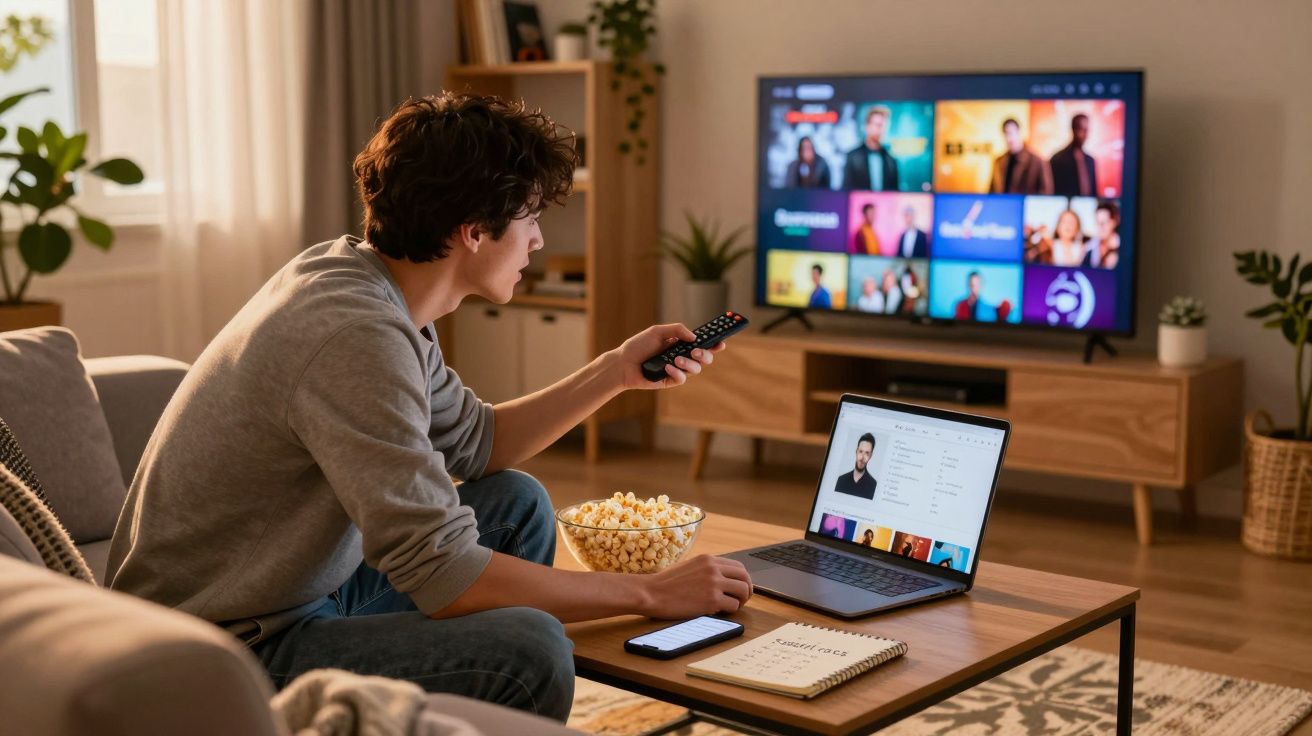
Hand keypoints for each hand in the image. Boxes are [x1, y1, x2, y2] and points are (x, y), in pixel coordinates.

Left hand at [608, 323, 725, 391]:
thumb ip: (676, 330)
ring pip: (696, 369)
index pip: (702, 343)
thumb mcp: (657, 332)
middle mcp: (682, 356)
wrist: (623, 364)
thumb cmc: (638, 346)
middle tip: (696, 350)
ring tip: (676, 359)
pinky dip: (677, 372)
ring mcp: (677, 369)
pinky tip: (666, 367)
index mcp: (681, 344)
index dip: (714, 343)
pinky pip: (682, 378)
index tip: (721, 341)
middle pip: (705, 358)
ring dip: (689, 363)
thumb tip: (694, 336)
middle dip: (705, 354)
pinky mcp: (670, 380)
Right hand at [637, 555, 752, 618]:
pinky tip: (719, 612)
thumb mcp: (688, 567)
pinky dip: (730, 611)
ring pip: (743, 591)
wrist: (652, 593)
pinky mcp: (712, 600)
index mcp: (708, 559)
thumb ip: (705, 569)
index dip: (742, 579)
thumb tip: (721, 578)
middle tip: (742, 600)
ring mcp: (714, 583)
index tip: (739, 588)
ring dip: (741, 601)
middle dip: (747, 590)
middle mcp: (713, 568)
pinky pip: (733, 606)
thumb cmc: (665, 584)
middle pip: (745, 577)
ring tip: (732, 607)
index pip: (738, 566)